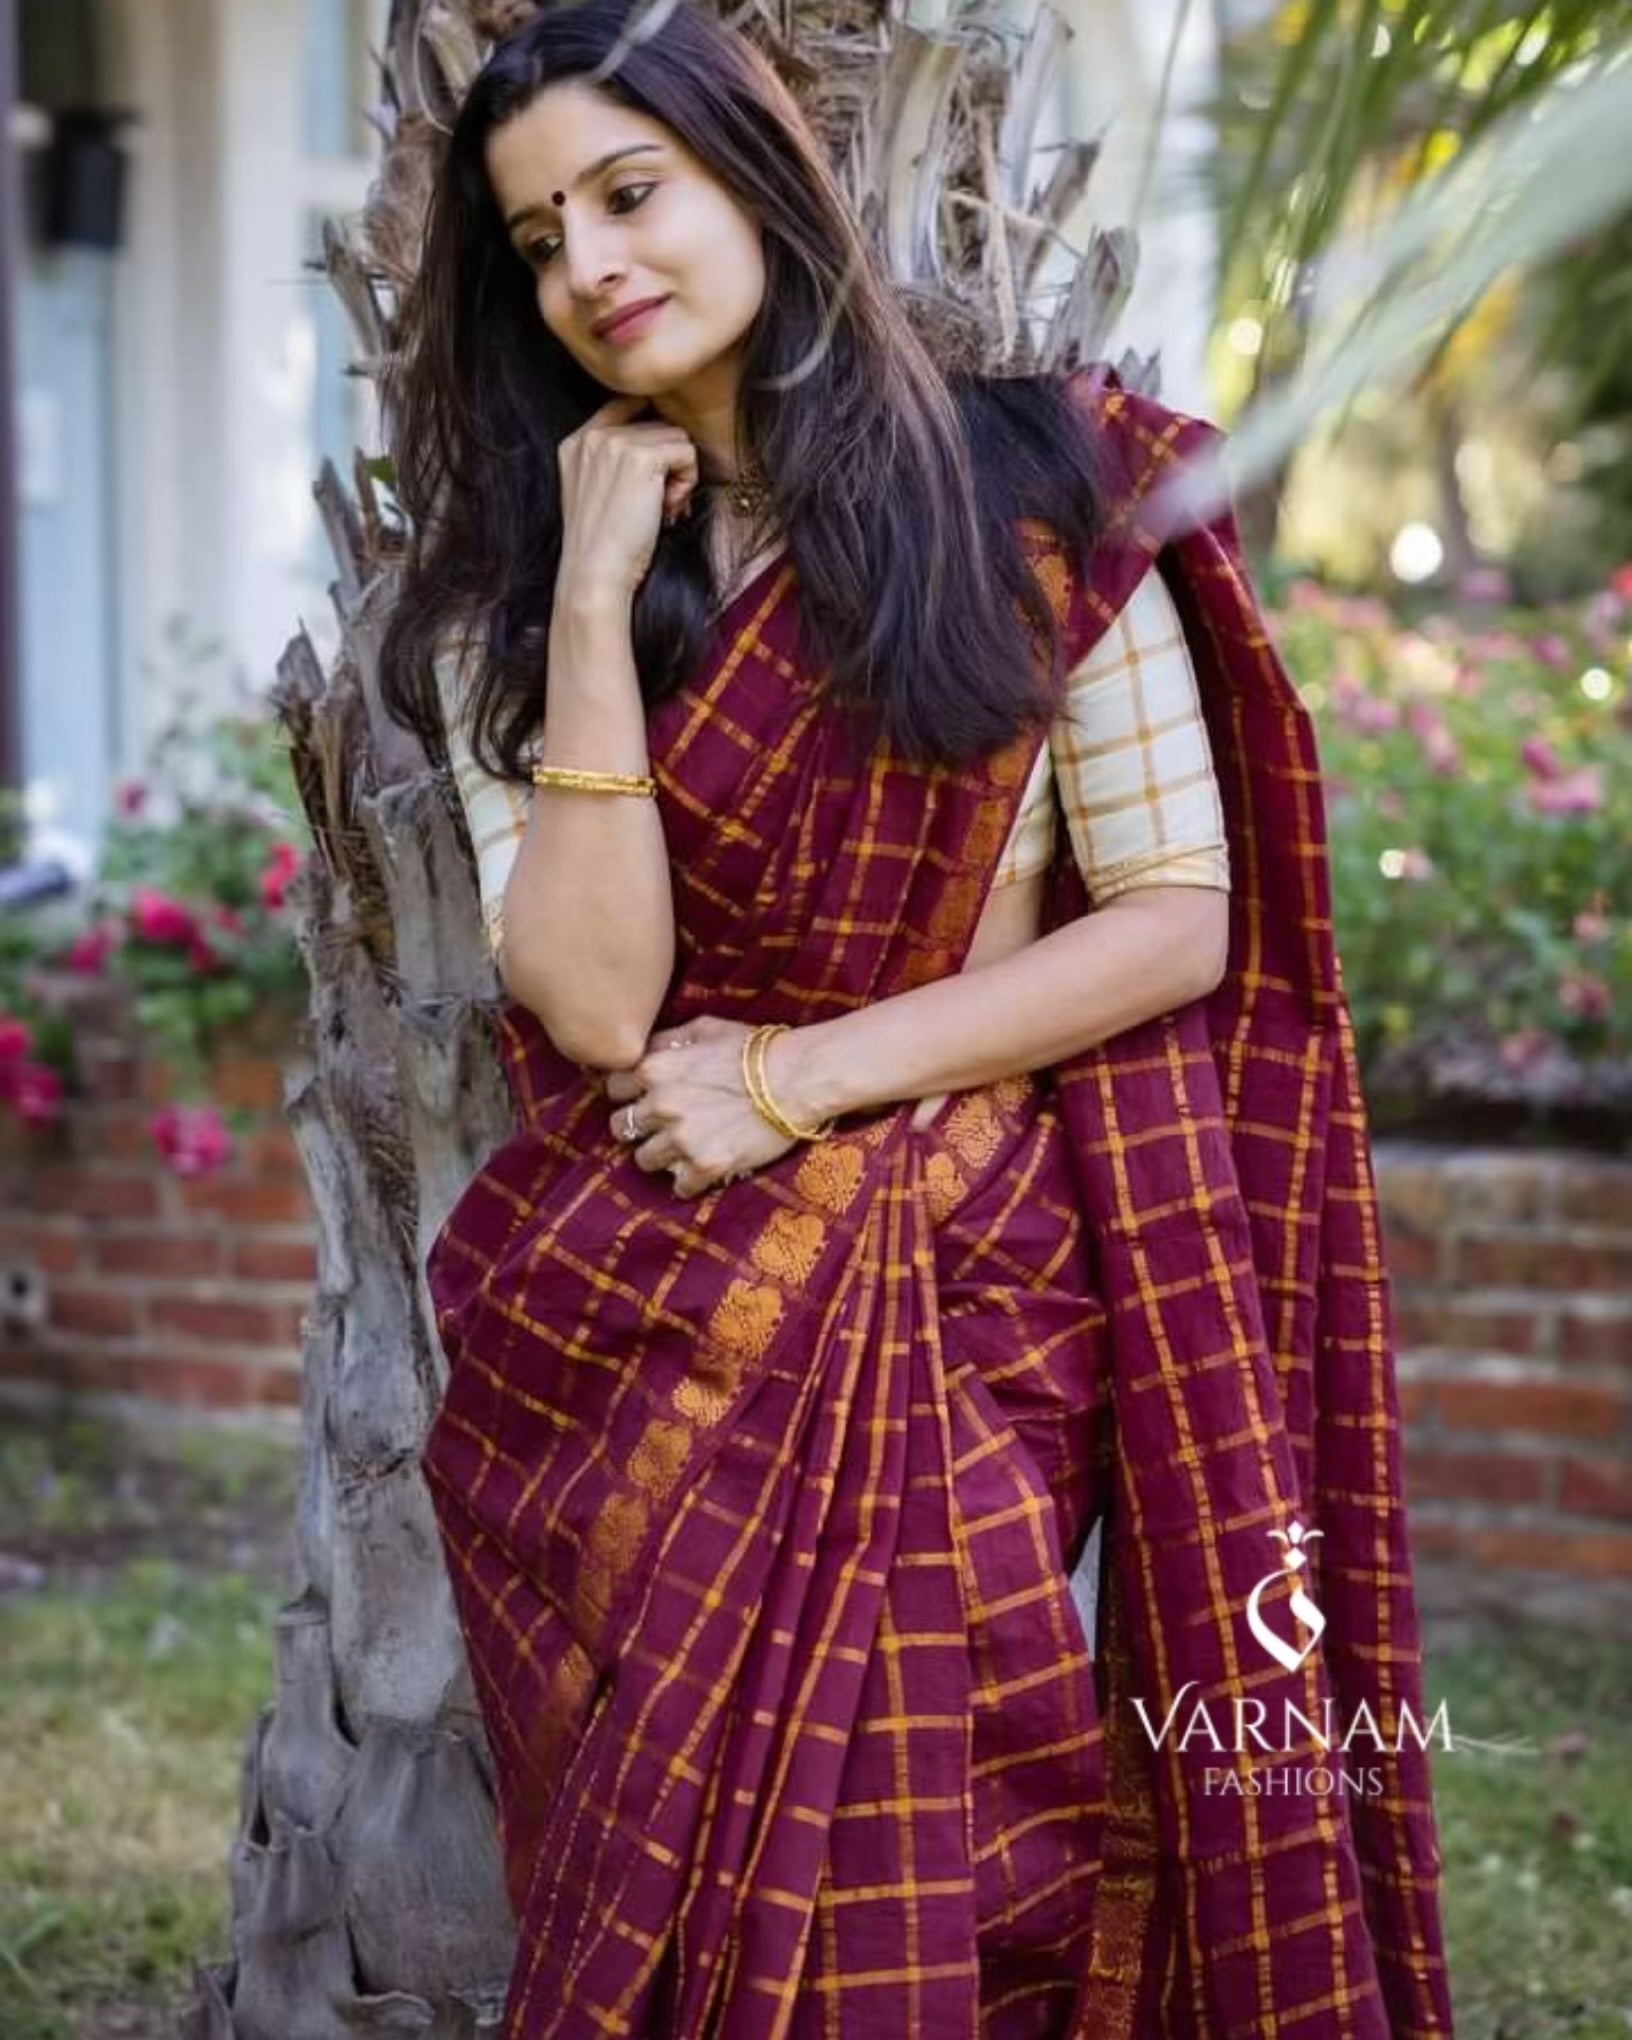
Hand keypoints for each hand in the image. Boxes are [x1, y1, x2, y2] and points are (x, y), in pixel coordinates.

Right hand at [556, 394, 700, 605]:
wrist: (594, 574)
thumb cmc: (602, 546)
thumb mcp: (594, 494)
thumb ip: (613, 464)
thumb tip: (662, 451)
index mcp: (577, 442)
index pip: (625, 406)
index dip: (651, 435)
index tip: (657, 470)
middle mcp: (593, 435)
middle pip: (656, 425)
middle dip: (666, 463)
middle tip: (659, 503)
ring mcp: (616, 443)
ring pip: (676, 437)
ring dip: (679, 473)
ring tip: (662, 508)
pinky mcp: (642, 458)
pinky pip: (687, 453)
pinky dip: (688, 482)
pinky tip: (669, 508)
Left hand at [602, 1015, 800, 1198]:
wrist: (798, 1079)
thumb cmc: (756, 1048)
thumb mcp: (707, 1028)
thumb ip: (668, 1039)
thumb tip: (646, 1048)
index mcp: (656, 1068)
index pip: (612, 1088)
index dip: (627, 1093)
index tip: (642, 1098)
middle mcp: (661, 1105)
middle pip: (620, 1127)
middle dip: (638, 1127)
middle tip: (659, 1127)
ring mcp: (682, 1139)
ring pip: (643, 1160)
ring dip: (660, 1156)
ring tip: (682, 1149)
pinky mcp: (706, 1165)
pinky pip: (679, 1186)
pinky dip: (689, 1181)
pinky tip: (702, 1169)